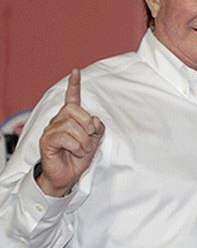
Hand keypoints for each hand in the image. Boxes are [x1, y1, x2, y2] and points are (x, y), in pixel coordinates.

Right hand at [37, 69, 105, 196]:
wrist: (67, 175)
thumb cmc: (78, 158)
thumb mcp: (94, 142)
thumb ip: (97, 129)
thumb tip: (95, 120)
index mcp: (70, 119)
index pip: (71, 98)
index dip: (74, 85)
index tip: (76, 72)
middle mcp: (58, 121)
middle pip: (74, 110)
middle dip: (87, 124)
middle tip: (90, 138)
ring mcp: (51, 130)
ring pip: (71, 125)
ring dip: (83, 140)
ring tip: (82, 149)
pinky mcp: (47, 141)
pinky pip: (65, 137)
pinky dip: (76, 146)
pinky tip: (75, 152)